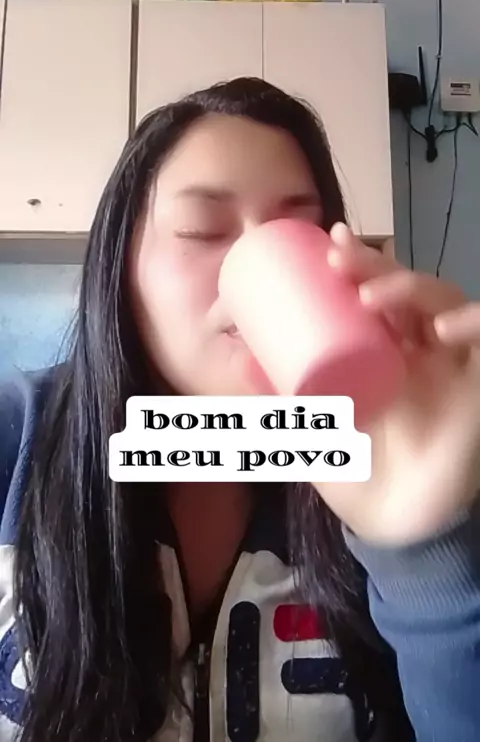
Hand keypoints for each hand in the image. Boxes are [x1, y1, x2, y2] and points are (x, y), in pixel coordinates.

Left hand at [310, 223, 479, 545]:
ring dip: (412, 289)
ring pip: (443, 303)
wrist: (393, 525)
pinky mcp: (478, 381)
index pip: (377, 289)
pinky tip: (446, 328)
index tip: (329, 240)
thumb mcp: (309, 427)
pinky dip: (472, 324)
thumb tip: (239, 362)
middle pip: (405, 287)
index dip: (360, 260)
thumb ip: (279, 399)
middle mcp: (419, 345)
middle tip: (339, 260)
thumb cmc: (355, 471)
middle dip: (375, 265)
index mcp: (382, 347)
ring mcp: (450, 361)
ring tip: (373, 297)